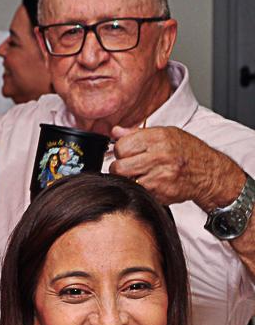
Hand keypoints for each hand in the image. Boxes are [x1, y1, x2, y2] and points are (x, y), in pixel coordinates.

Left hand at [110, 125, 246, 208]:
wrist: (210, 173)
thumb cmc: (187, 152)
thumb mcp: (166, 134)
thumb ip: (138, 133)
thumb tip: (115, 132)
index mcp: (158, 138)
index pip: (121, 146)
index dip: (121, 151)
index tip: (127, 153)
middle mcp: (159, 156)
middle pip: (119, 166)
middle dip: (120, 167)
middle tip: (131, 166)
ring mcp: (160, 176)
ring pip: (126, 181)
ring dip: (129, 179)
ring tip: (141, 174)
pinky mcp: (161, 193)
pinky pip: (138, 191)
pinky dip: (140, 189)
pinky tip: (150, 183)